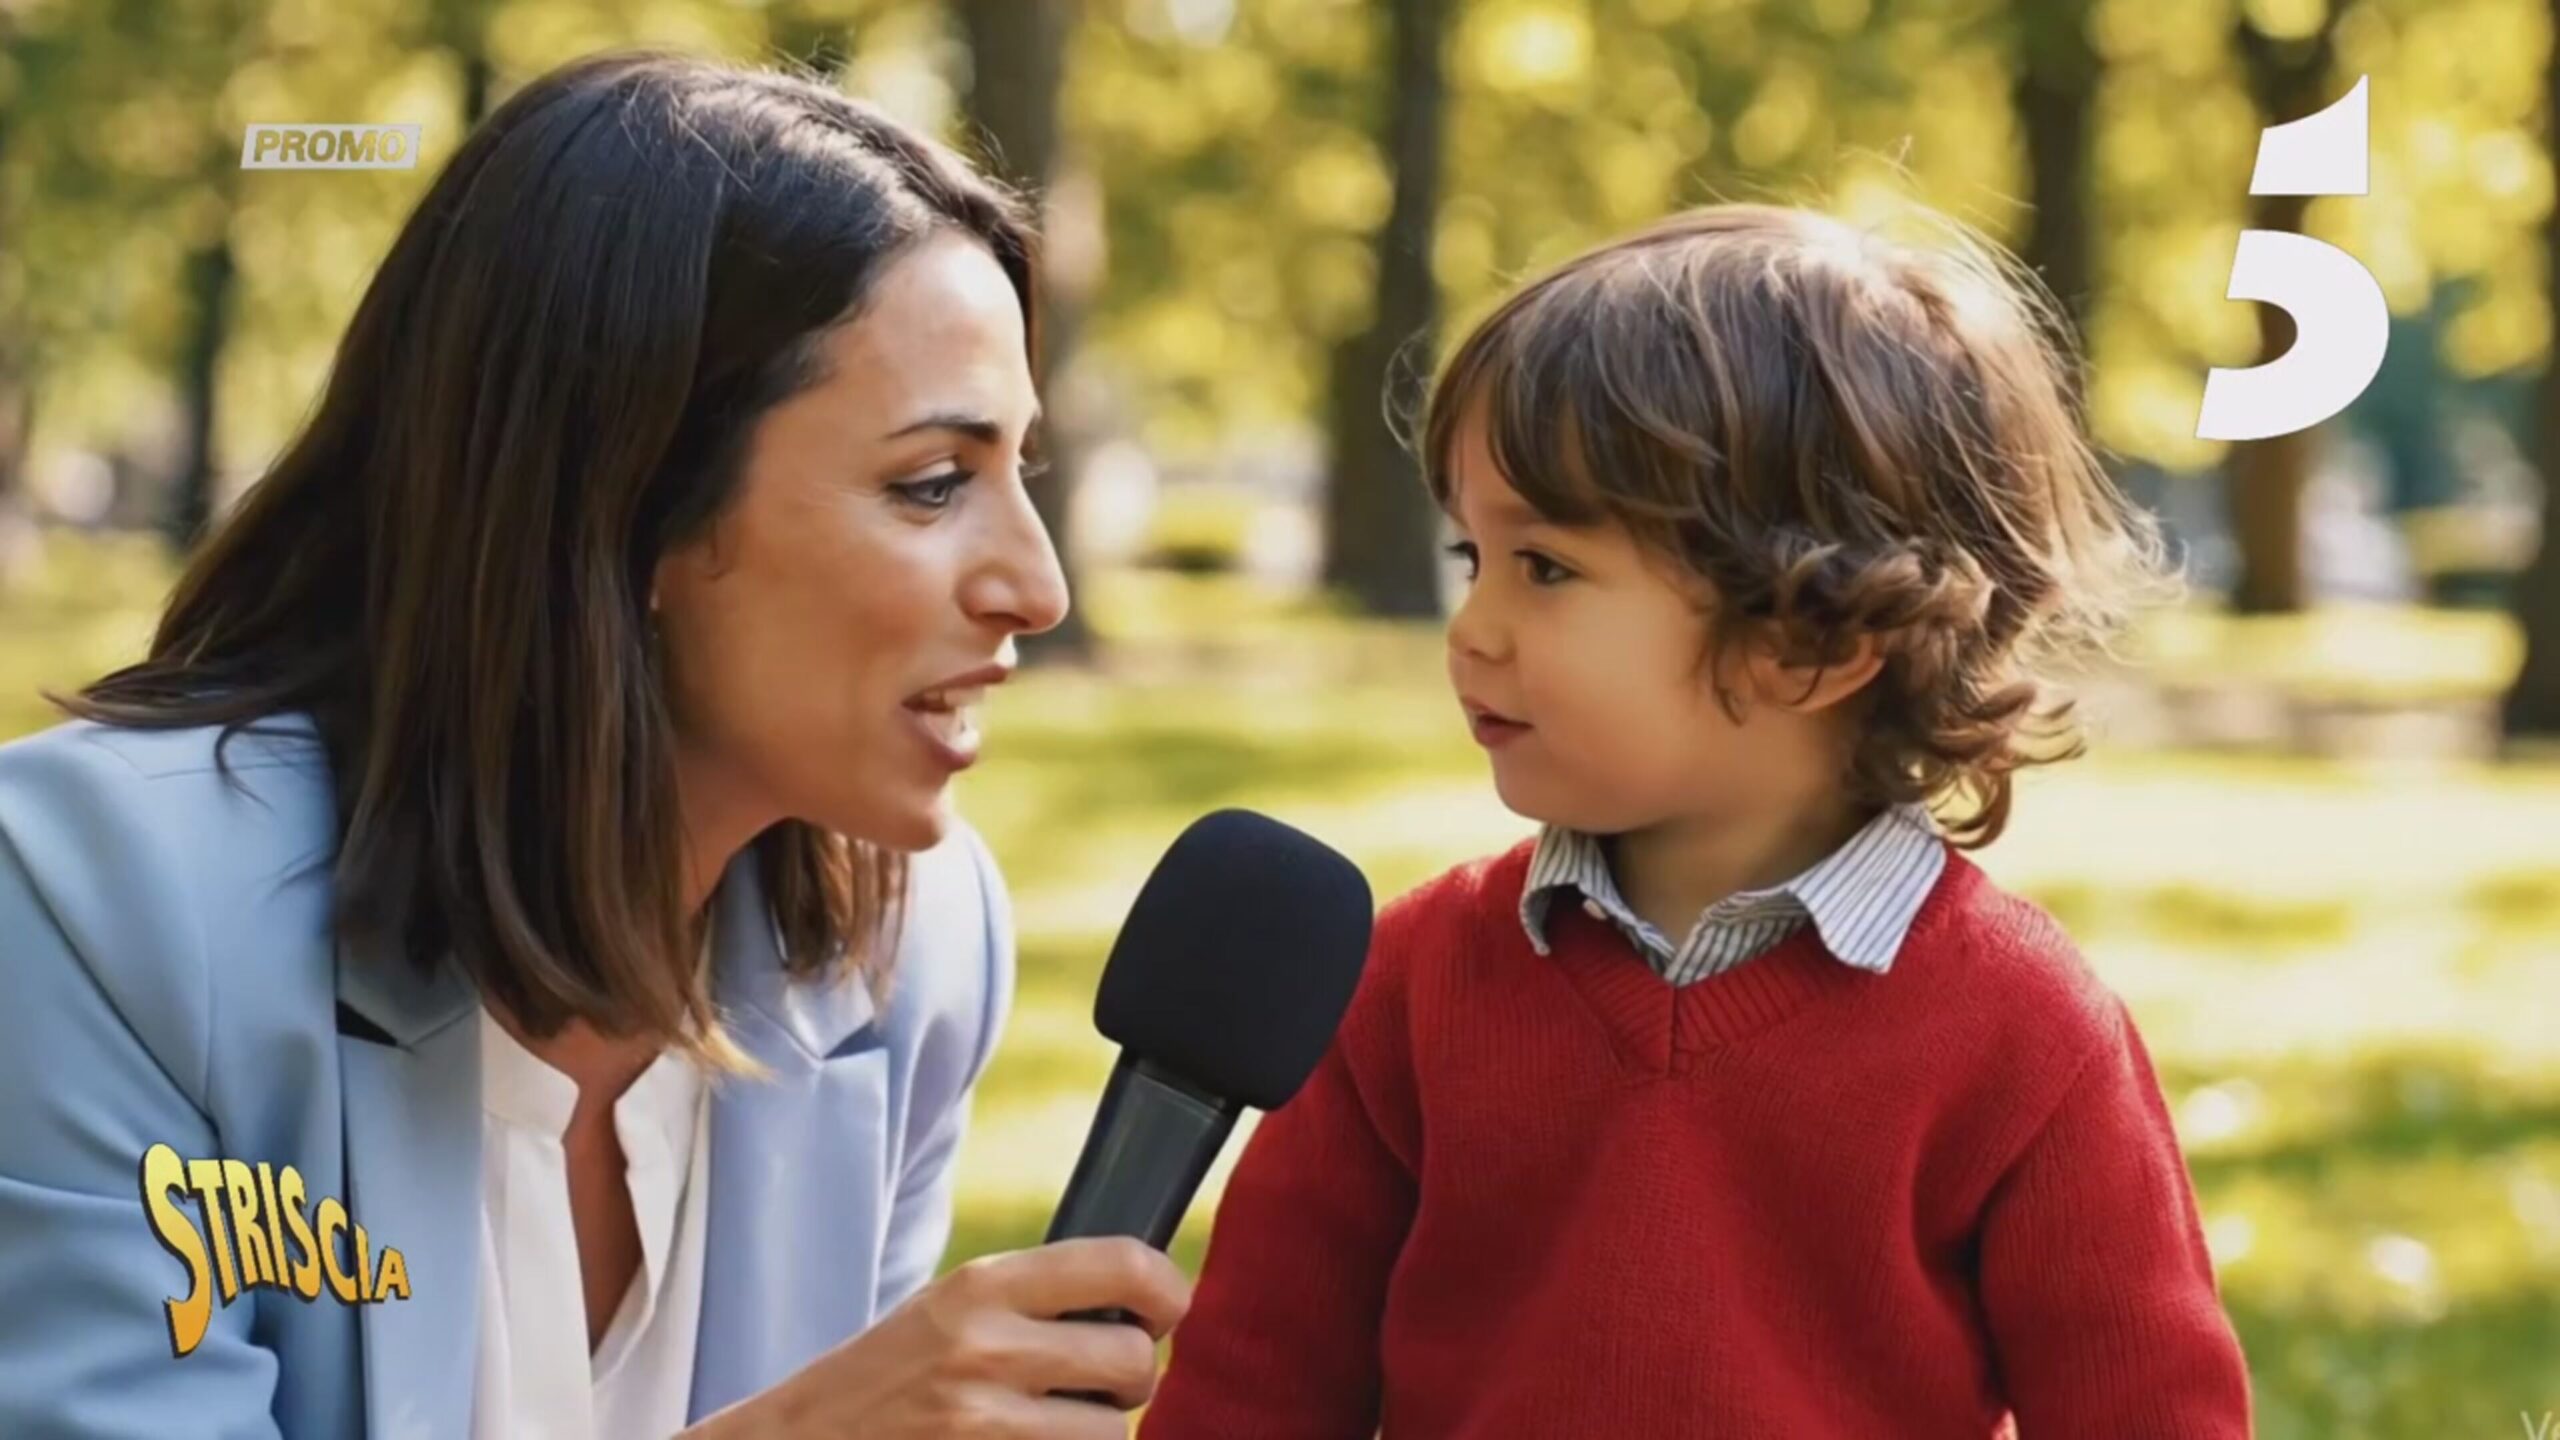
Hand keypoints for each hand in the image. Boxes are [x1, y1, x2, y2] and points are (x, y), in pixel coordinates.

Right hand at [686, 1236, 1192, 1438]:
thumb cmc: (883, 1379)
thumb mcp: (947, 1310)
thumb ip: (1033, 1299)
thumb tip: (1145, 1296)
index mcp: (981, 1285)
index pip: (1125, 1264)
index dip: (1168, 1289)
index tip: (1166, 1308)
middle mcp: (985, 1347)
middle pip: (1134, 1360)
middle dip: (1129, 1378)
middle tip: (1097, 1381)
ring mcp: (982, 1422)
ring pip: (1113, 1434)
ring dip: (1096, 1434)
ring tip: (1046, 1424)